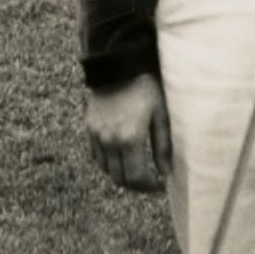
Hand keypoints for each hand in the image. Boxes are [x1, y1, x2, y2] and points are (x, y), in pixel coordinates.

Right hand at [84, 77, 173, 193]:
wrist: (117, 66)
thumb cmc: (146, 88)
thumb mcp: (161, 114)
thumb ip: (163, 146)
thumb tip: (165, 171)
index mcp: (129, 138)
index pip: (136, 177)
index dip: (149, 187)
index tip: (161, 185)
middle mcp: (109, 140)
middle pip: (119, 178)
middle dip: (137, 186)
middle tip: (151, 183)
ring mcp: (96, 136)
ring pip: (106, 170)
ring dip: (122, 175)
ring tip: (139, 171)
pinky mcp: (89, 129)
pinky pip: (97, 156)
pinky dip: (109, 164)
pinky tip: (123, 159)